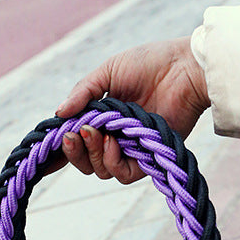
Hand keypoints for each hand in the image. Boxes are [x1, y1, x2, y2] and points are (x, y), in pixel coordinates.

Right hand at [55, 38, 209, 183]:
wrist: (183, 69)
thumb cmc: (150, 64)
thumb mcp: (108, 72)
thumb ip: (83, 93)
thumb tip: (58, 114)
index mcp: (101, 120)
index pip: (76, 142)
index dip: (63, 148)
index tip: (56, 141)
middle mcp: (113, 139)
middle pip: (84, 162)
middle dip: (75, 151)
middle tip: (76, 134)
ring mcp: (130, 151)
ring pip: (100, 171)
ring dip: (93, 154)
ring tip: (99, 133)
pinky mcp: (147, 160)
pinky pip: (123, 175)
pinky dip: (113, 162)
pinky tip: (114, 143)